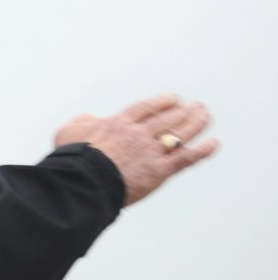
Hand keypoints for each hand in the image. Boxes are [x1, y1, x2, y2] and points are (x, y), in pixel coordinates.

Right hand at [54, 94, 218, 205]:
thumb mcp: (67, 133)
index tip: (174, 99)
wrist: (86, 180)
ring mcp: (151, 151)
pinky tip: (213, 143)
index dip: (163, 102)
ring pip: (180, 132)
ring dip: (196, 122)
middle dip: (184, 110)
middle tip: (195, 106)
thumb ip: (80, 122)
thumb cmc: (73, 159)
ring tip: (206, 115)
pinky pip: (186, 158)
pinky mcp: (159, 171)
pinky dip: (202, 150)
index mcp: (118, 123)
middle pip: (167, 117)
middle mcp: (138, 133)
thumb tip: (88, 117)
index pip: (147, 108)